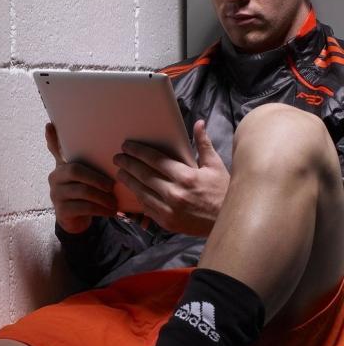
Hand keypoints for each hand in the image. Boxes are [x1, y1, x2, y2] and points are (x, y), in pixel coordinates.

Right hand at [46, 123, 117, 233]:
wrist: (75, 220)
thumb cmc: (81, 194)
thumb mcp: (80, 177)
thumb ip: (80, 161)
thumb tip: (74, 135)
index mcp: (60, 168)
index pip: (56, 151)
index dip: (52, 139)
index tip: (49, 125)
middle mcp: (54, 179)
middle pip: (75, 171)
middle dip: (97, 178)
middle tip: (112, 186)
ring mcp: (55, 195)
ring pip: (82, 191)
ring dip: (102, 197)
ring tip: (115, 203)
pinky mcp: (61, 211)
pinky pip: (83, 207)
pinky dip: (100, 209)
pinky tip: (110, 212)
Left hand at [113, 120, 229, 235]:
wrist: (227, 221)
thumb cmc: (222, 192)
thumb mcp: (215, 165)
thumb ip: (203, 144)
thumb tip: (198, 123)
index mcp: (186, 176)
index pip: (155, 160)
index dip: (138, 151)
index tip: (127, 146)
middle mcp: (175, 193)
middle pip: (143, 175)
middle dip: (128, 164)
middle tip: (118, 158)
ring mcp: (169, 210)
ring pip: (141, 192)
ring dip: (128, 181)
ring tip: (120, 172)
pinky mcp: (166, 222)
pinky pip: (146, 208)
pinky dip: (138, 198)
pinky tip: (133, 190)